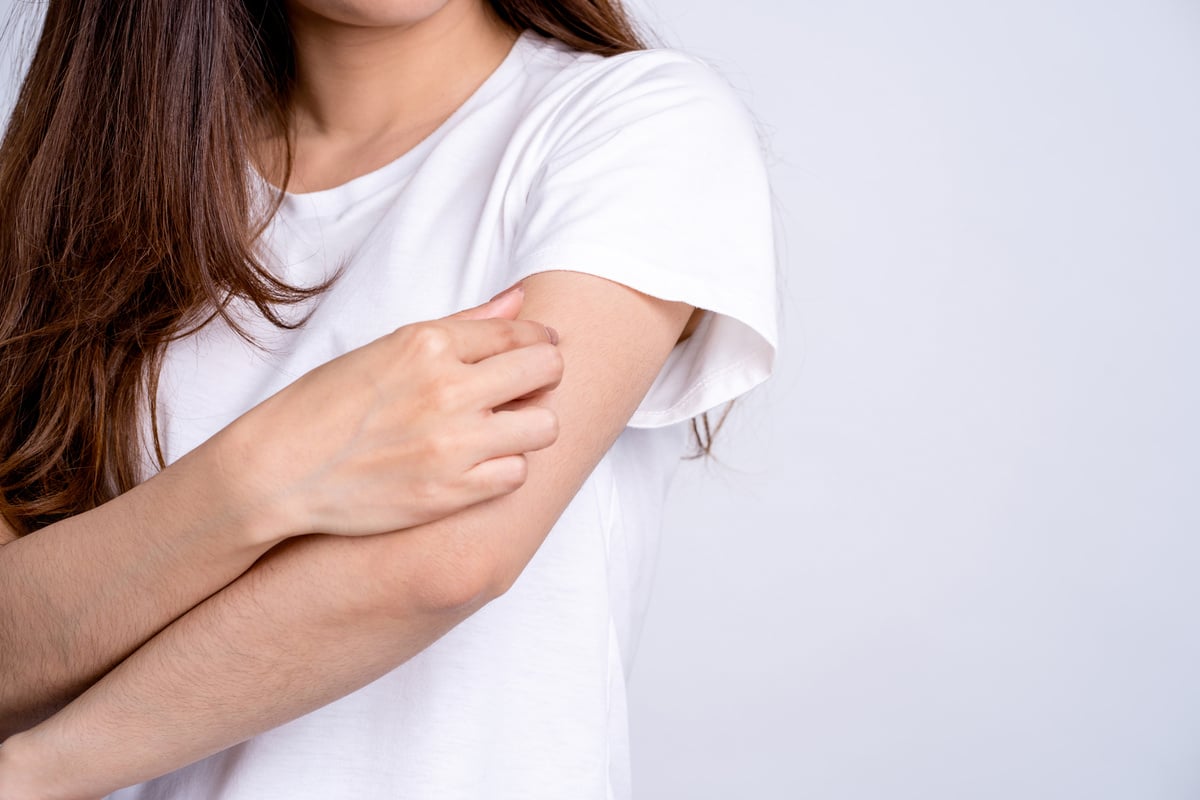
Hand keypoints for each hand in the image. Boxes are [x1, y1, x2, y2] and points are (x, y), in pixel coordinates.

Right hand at [211, 285, 562, 542]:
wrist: (278, 471)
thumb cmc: (327, 406)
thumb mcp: (388, 348)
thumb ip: (462, 325)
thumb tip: (521, 300)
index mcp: (428, 343)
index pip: (523, 333)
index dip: (539, 343)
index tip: (535, 352)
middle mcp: (446, 388)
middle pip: (547, 371)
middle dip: (542, 379)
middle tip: (522, 392)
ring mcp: (452, 443)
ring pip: (544, 426)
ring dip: (528, 428)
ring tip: (500, 431)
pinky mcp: (451, 492)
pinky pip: (518, 474)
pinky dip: (505, 470)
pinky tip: (478, 465)